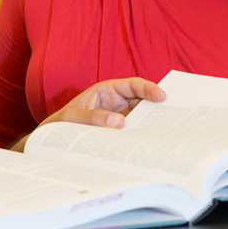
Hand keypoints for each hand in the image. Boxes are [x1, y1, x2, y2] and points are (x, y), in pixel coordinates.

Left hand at [11, 78, 165, 150]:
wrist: (52, 139)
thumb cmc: (61, 123)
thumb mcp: (73, 117)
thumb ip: (93, 118)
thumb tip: (119, 122)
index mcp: (106, 90)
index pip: (132, 85)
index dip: (148, 88)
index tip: (161, 96)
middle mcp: (115, 102)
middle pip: (141, 101)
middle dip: (156, 106)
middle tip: (174, 114)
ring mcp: (118, 117)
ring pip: (140, 117)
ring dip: (151, 123)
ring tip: (166, 131)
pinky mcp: (118, 132)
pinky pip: (133, 131)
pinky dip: (142, 136)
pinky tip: (150, 143)